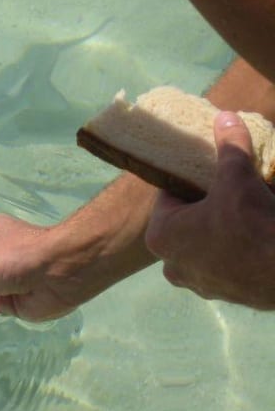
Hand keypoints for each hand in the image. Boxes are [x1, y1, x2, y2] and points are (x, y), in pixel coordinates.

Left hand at [145, 111, 274, 308]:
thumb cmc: (252, 224)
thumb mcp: (238, 178)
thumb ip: (229, 147)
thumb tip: (225, 116)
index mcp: (160, 235)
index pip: (169, 197)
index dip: (189, 181)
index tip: (207, 173)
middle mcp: (170, 264)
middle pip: (185, 223)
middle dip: (205, 206)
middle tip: (228, 192)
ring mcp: (196, 283)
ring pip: (203, 244)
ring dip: (218, 230)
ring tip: (242, 213)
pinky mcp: (221, 294)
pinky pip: (221, 263)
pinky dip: (232, 251)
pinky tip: (251, 238)